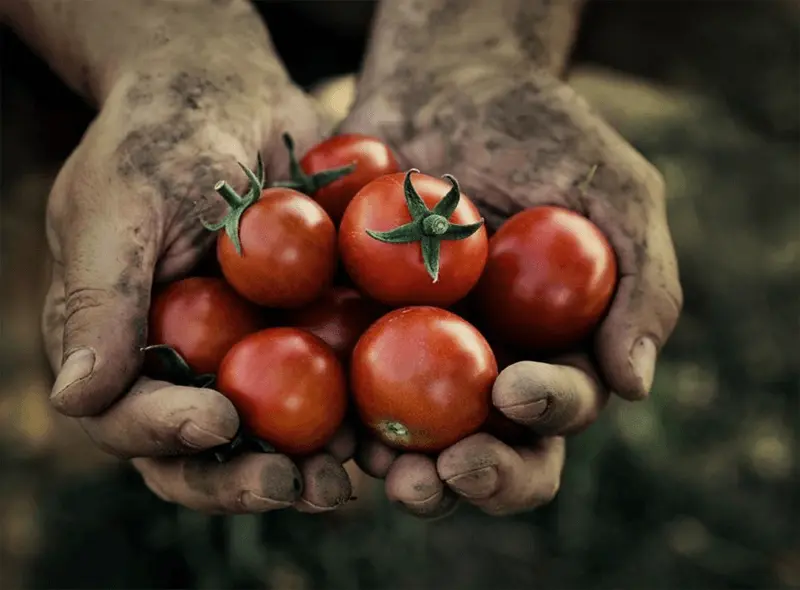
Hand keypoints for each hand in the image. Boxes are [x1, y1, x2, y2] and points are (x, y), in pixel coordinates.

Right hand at [42, 64, 353, 513]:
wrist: (230, 92)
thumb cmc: (160, 137)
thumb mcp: (118, 207)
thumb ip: (98, 302)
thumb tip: (75, 400)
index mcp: (121, 347)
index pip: (130, 418)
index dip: (168, 434)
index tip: (218, 420)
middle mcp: (183, 365)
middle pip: (206, 451)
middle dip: (245, 478)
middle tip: (295, 486)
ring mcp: (248, 354)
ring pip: (274, 436)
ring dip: (310, 467)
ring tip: (347, 478)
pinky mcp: (307, 335)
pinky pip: (332, 389)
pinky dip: (357, 417)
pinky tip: (387, 434)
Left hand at [342, 64, 681, 515]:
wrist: (447, 84)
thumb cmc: (543, 133)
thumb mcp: (614, 191)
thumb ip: (640, 284)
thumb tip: (632, 384)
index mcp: (551, 351)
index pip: (557, 409)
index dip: (544, 416)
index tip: (517, 390)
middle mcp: (483, 370)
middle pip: (485, 452)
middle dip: (471, 478)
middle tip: (443, 474)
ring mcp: (413, 357)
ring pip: (408, 441)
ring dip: (396, 468)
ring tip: (377, 466)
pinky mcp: (353, 332)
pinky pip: (339, 384)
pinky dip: (331, 411)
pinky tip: (321, 422)